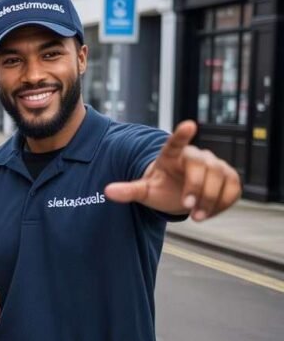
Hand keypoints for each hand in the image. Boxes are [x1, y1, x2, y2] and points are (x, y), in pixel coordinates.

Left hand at [104, 121, 240, 220]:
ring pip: (222, 177)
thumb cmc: (160, 188)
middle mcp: (195, 156)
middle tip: (188, 207)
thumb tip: (107, 191)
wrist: (178, 195)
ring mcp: (214, 165)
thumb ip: (128, 190)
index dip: (182, 135)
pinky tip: (208, 212)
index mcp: (171, 156)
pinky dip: (223, 203)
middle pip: (204, 166)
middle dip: (198, 188)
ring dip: (211, 199)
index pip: (175, 143)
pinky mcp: (229, 177)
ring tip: (197, 216)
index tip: (189, 125)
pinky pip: (233, 188)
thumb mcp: (144, 191)